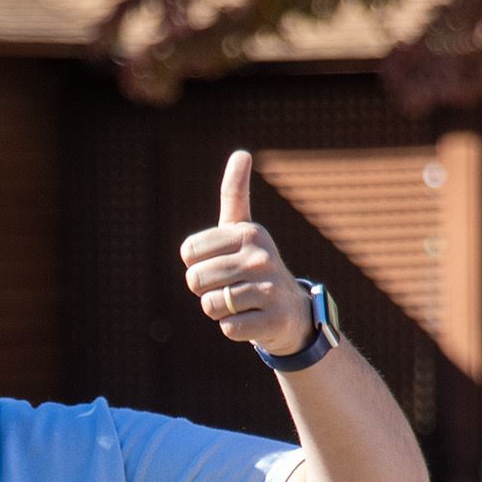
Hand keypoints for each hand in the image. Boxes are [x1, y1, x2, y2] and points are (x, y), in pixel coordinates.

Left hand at [181, 151, 309, 355]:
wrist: (292, 313)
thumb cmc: (255, 268)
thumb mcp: (244, 230)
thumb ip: (235, 194)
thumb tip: (241, 153)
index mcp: (248, 233)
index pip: (188, 253)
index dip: (197, 265)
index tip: (221, 264)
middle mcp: (260, 256)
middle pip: (195, 280)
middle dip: (206, 291)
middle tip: (231, 288)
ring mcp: (268, 288)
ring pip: (210, 306)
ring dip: (219, 311)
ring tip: (243, 303)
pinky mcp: (272, 320)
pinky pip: (228, 327)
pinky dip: (234, 328)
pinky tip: (253, 319)